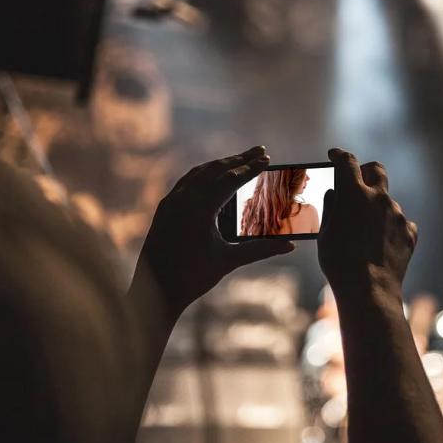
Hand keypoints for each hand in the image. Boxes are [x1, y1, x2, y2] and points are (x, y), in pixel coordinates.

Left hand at [136, 146, 294, 314]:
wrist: (153, 293)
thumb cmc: (191, 278)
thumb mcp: (229, 261)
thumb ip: (260, 249)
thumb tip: (289, 246)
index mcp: (199, 208)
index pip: (230, 179)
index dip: (250, 168)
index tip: (267, 158)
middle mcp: (183, 199)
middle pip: (215, 170)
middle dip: (238, 159)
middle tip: (259, 150)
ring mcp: (170, 202)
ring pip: (198, 173)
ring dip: (221, 165)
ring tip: (240, 160)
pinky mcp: (164, 209)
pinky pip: (186, 183)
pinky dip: (203, 174)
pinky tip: (211, 177)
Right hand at [317, 148, 417, 304]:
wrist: (369, 291)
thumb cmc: (339, 262)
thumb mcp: (325, 233)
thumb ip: (332, 207)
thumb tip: (335, 194)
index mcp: (353, 193)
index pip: (347, 161)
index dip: (339, 155)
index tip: (334, 155)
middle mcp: (379, 198)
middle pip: (376, 170)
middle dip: (366, 171)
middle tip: (357, 182)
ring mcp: (398, 214)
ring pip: (387, 202)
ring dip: (376, 209)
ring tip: (364, 232)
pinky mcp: (410, 232)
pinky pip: (400, 223)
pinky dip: (390, 228)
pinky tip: (380, 244)